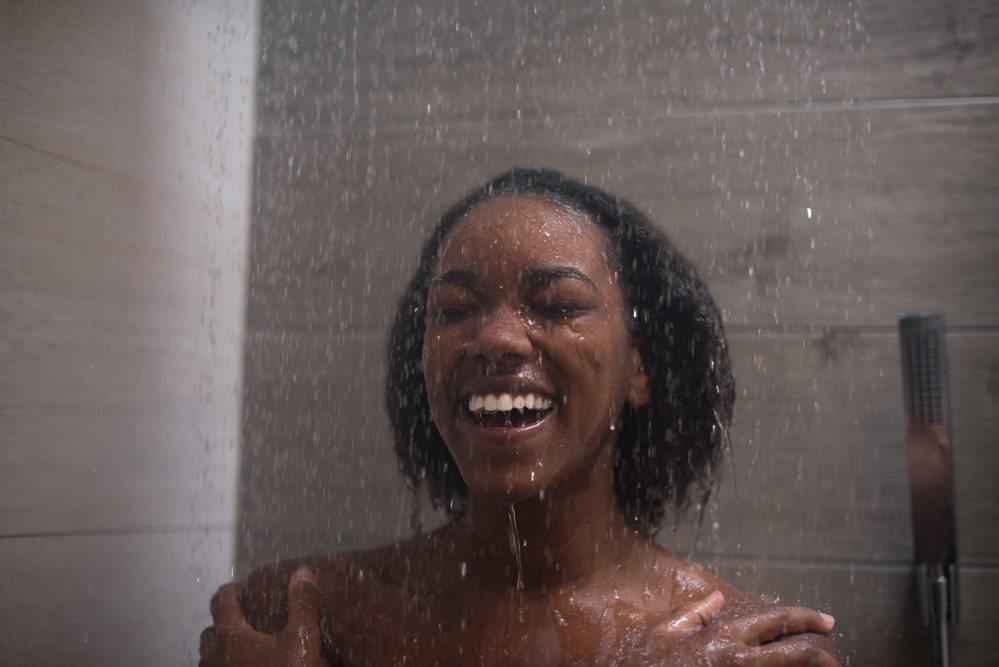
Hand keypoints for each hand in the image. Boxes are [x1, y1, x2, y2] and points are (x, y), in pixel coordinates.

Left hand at [199, 566, 322, 666]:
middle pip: (211, 630)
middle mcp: (214, 658)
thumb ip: (302, 605)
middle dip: (227, 622)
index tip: (242, 587)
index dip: (231, 589)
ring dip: (223, 648)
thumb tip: (303, 574)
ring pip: (210, 657)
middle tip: (248, 620)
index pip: (221, 600)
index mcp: (231, 637)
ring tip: (248, 649)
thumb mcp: (301, 641)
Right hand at [621, 591, 839, 665]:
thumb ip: (695, 612)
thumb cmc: (647, 662)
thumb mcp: (666, 630)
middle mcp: (737, 659)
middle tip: (836, 654)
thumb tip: (718, 597)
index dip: (806, 618)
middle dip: (821, 652)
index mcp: (723, 636)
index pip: (776, 621)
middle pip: (794, 653)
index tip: (827, 621)